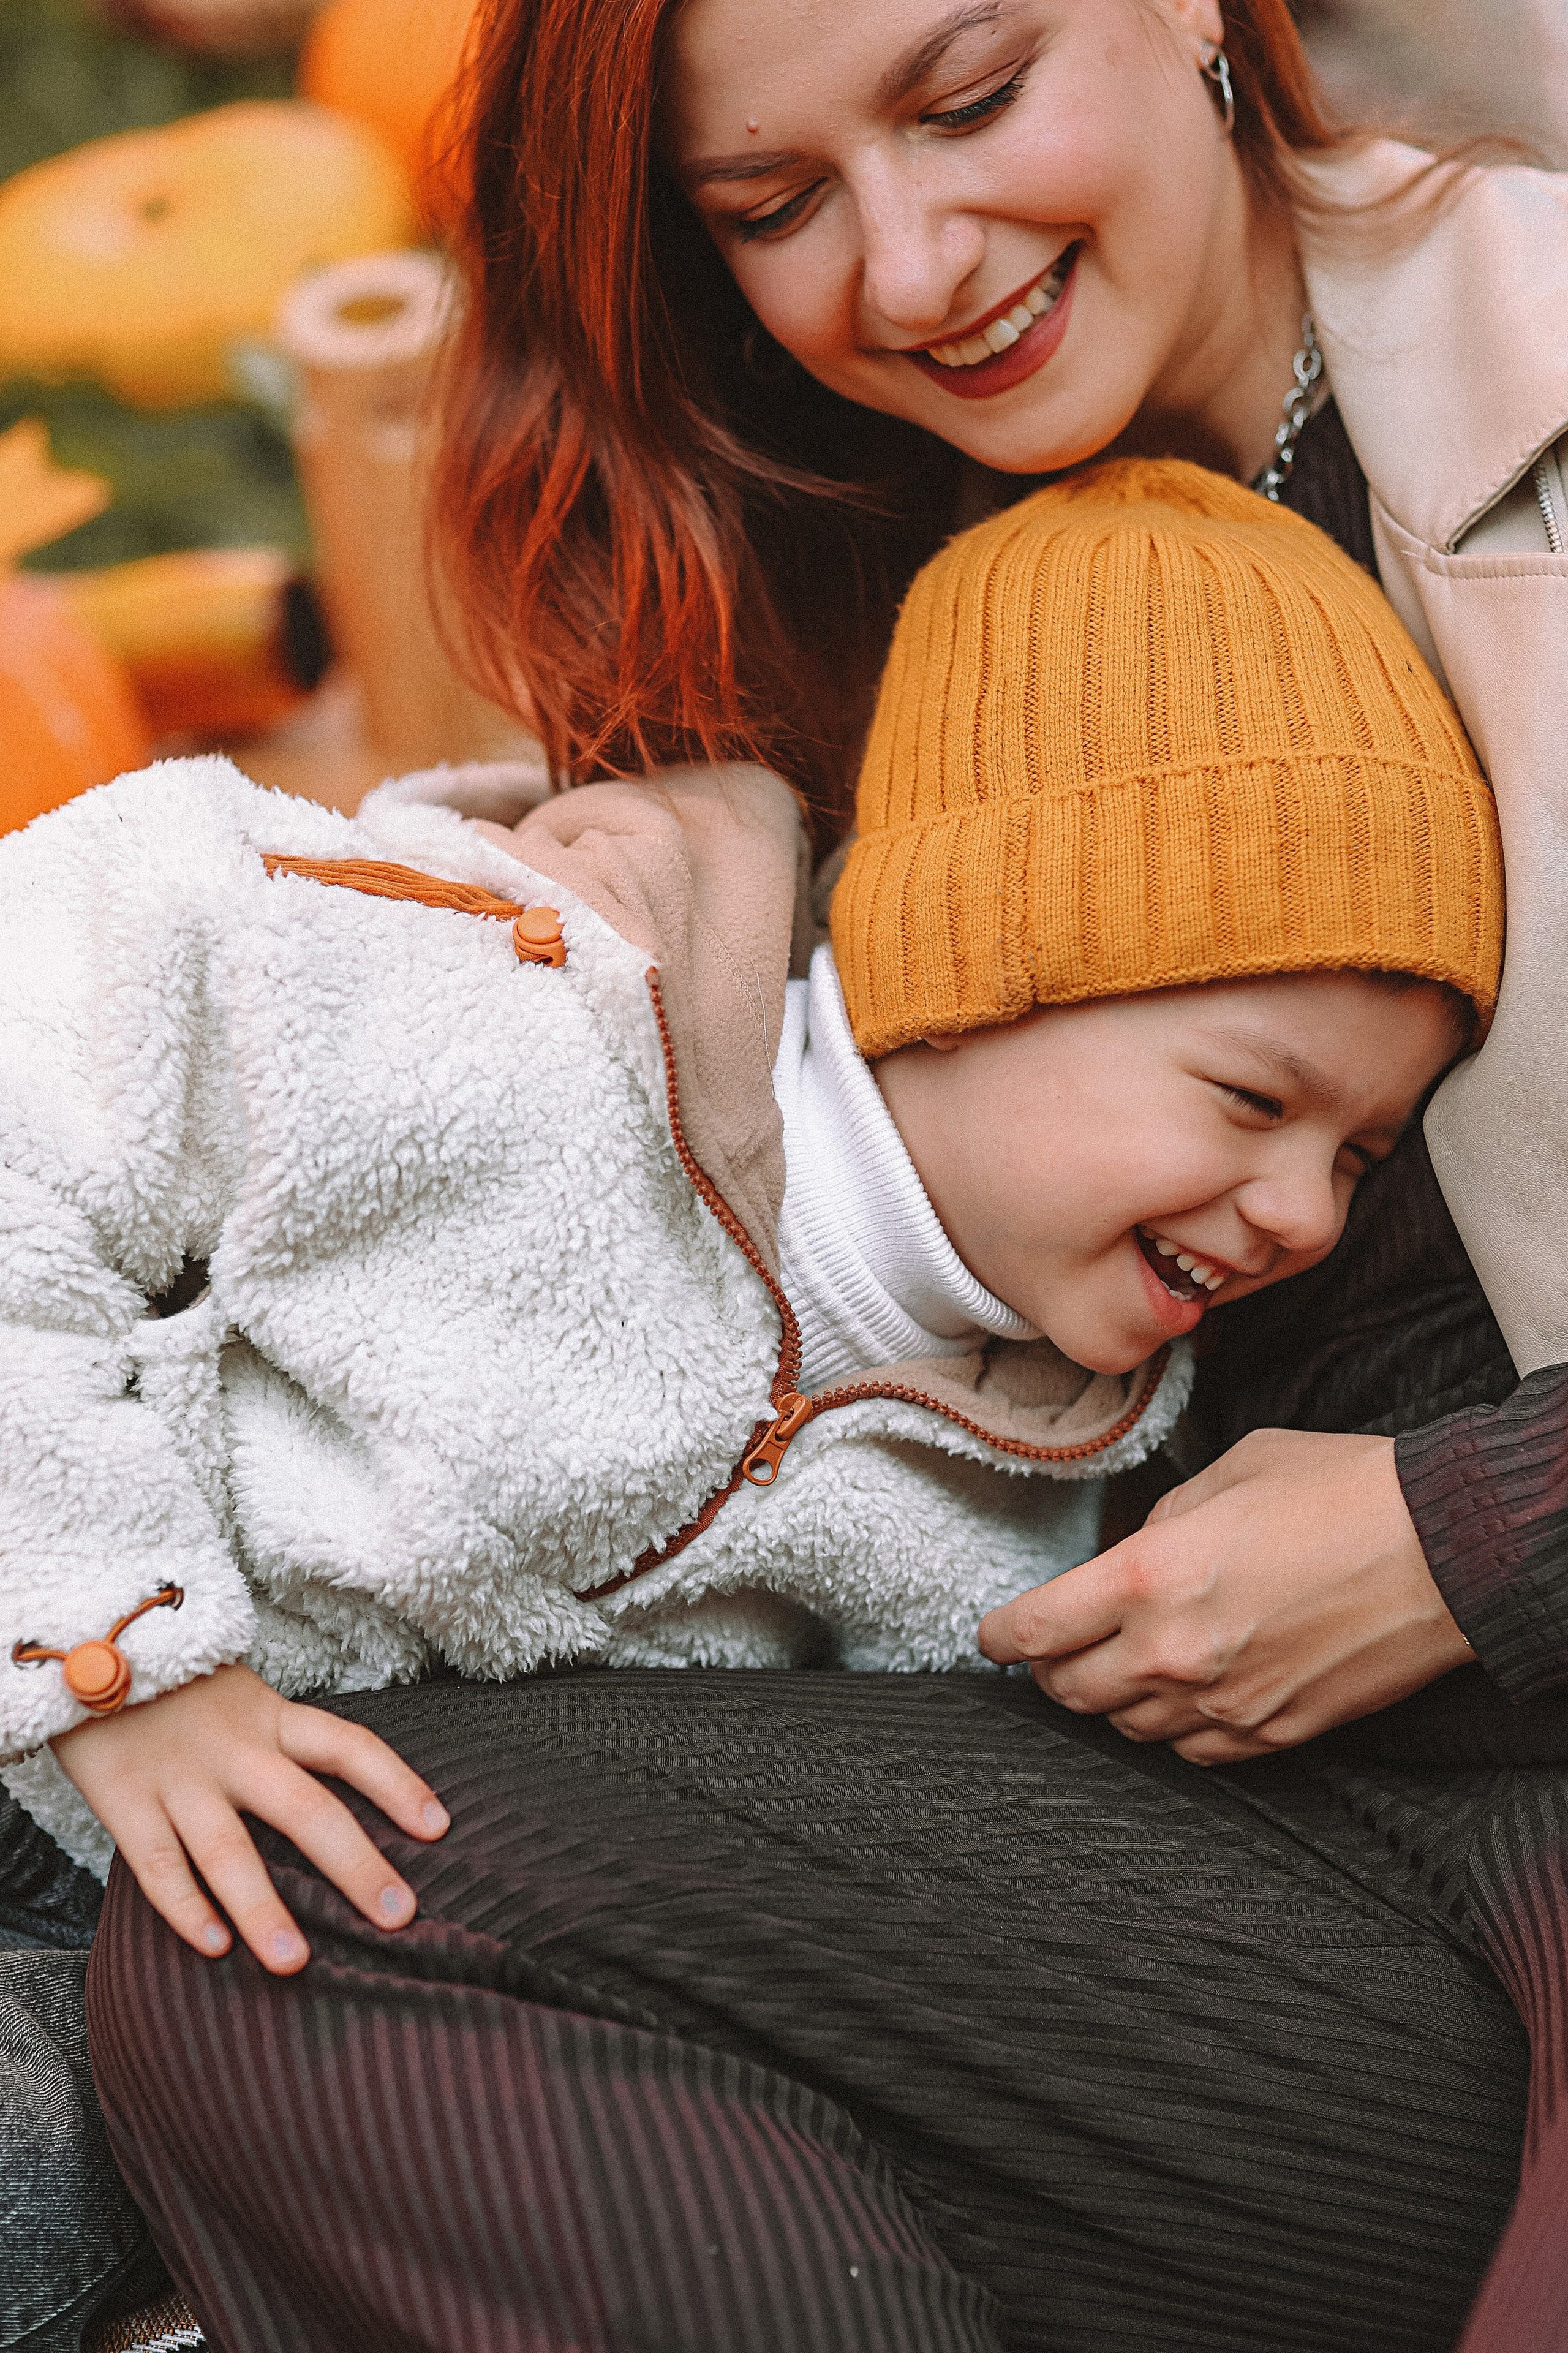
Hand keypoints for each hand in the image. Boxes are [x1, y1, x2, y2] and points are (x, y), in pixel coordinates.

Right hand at [53, 1663, 447, 1973]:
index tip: (439, 1828)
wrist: (87, 1643)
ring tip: (296, 1963)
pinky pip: (157, 1865)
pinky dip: (184, 1908)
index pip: (350, 1748)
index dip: (397, 1785)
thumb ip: (283, 1746)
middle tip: (398, 1917)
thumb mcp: (244, 1698)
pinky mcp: (125, 1802)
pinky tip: (213, 1947)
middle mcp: (234, 1750)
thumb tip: (341, 1813)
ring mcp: (180, 1779)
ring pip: (229, 1852)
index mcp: (272, 1718)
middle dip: (355, 1867)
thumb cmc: (181, 1688)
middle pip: (306, 1810)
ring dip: (264, 1910)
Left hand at [979, 1429, 1474, 1762]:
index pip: (1034, 1630)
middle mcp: (1174, 1652)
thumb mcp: (1229, 1472)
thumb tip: (1136, 1551)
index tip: (993, 1635)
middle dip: (1050, 1670)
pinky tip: (1183, 1696)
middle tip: (1055, 1650)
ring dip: (1112, 1698)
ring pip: (1127, 1726)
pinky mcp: (1271, 1733)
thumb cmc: (1342, 1492)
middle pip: (1069, 1691)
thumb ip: (1162, 1520)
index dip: (999, 1635)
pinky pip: (1190, 1751)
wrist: (1443, 1550)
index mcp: (1148, 1577)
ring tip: (1122, 1666)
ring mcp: (1224, 1704)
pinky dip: (1172, 1728)